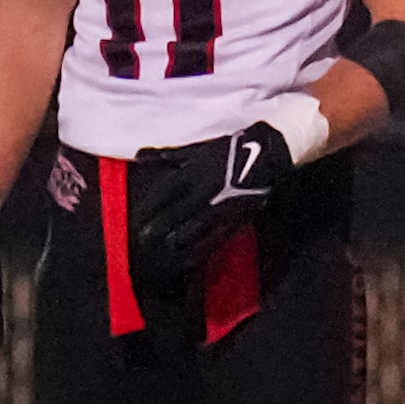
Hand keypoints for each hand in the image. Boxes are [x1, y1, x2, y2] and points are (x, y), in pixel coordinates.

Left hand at [132, 121, 289, 272]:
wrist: (267, 154)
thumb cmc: (230, 150)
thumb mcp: (196, 149)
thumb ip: (167, 155)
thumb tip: (139, 154)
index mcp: (192, 172)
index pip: (164, 192)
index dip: (149, 206)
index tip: (137, 217)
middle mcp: (203, 189)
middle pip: (175, 212)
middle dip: (158, 227)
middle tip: (142, 240)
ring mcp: (219, 204)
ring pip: (194, 226)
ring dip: (177, 239)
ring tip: (164, 250)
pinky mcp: (235, 216)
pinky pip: (215, 233)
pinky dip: (202, 245)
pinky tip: (192, 254)